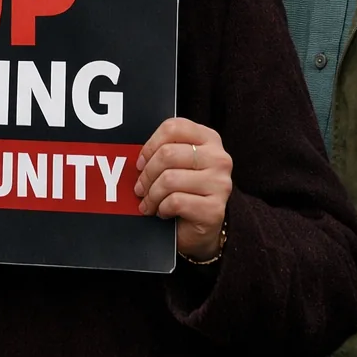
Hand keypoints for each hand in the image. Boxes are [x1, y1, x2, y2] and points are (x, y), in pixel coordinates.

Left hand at [135, 118, 231, 261]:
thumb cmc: (186, 191)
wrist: (202, 229)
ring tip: (149, 203)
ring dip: (152, 195)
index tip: (141, 162)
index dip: (150, 145)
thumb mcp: (178, 165)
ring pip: (169, 179)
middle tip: (139, 188)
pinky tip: (163, 211)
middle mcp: (219, 158)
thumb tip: (136, 157)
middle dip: (146, 174)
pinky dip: (162, 208)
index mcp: (209, 139)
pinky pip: (175, 202)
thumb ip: (164, 152)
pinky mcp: (214, 209)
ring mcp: (220, 184)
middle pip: (168, 154)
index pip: (173, 128)